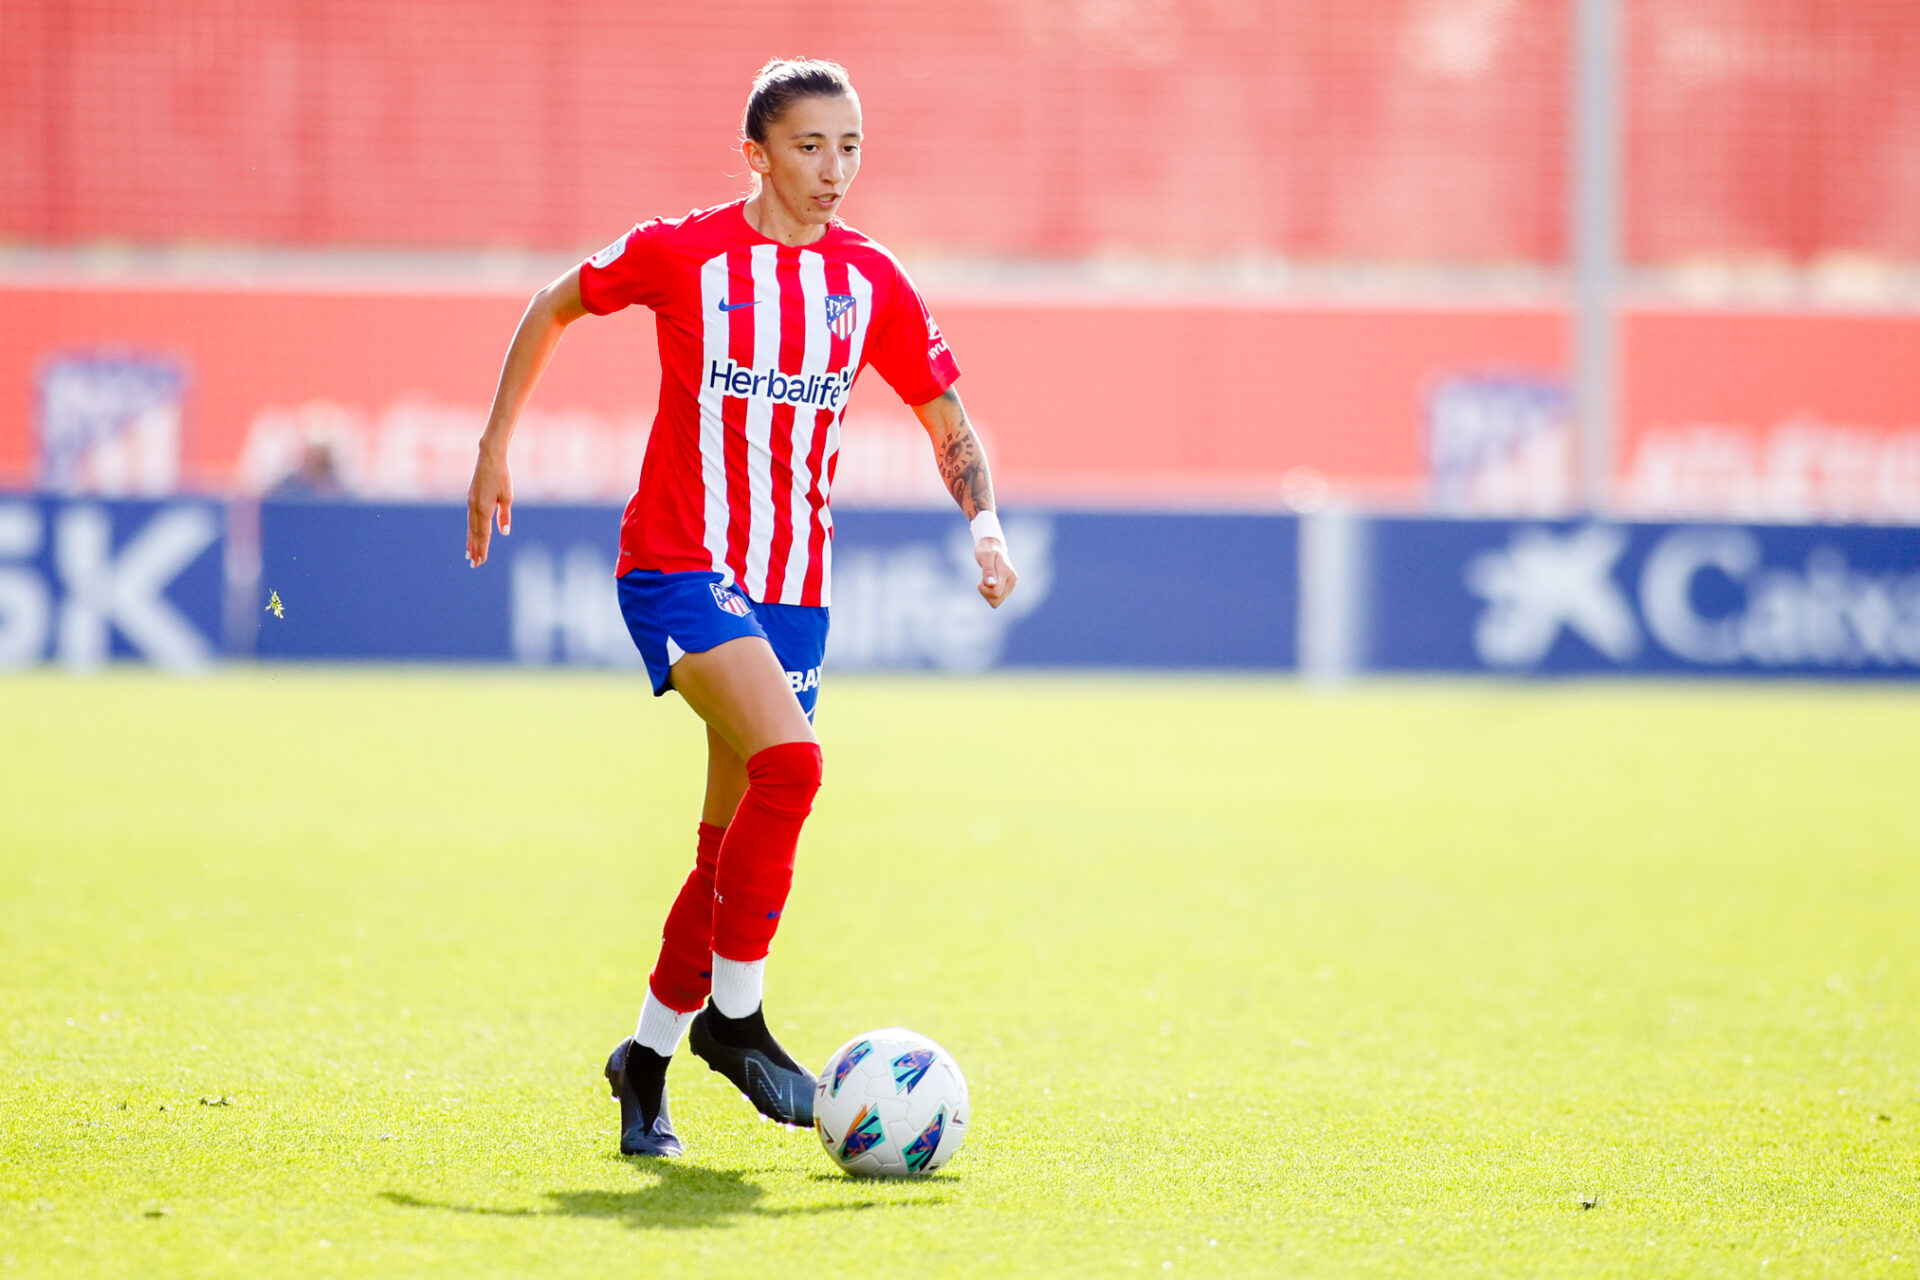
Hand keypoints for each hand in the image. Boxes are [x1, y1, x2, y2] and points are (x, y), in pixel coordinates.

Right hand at [466, 446, 512, 566]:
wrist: (489, 458)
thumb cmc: (502, 476)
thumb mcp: (508, 497)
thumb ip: (505, 515)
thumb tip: (504, 532)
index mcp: (485, 508)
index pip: (484, 534)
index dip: (483, 548)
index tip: (481, 561)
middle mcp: (475, 507)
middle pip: (475, 533)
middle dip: (475, 549)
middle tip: (474, 564)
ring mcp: (471, 503)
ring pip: (470, 526)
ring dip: (470, 541)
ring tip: (469, 554)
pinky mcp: (471, 498)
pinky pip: (470, 518)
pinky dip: (470, 529)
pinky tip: (471, 535)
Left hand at [975, 537, 1015, 607]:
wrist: (993, 547)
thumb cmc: (986, 550)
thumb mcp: (985, 556)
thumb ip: (988, 570)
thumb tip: (991, 584)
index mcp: (1006, 573)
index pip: (995, 592)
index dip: (984, 589)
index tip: (981, 579)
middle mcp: (1012, 580)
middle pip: (996, 599)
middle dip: (985, 592)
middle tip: (983, 579)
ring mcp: (1011, 585)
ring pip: (996, 602)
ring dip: (987, 594)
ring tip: (987, 581)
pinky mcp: (1008, 588)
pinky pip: (997, 600)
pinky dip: (990, 594)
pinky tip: (989, 584)